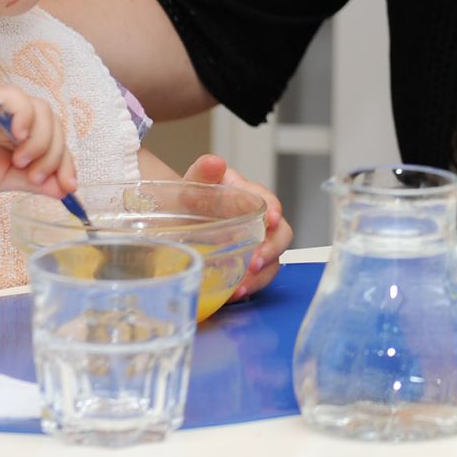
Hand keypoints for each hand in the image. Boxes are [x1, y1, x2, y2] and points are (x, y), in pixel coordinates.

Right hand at [0, 86, 77, 204]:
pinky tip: (19, 137)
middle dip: (55, 154)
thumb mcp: (6, 179)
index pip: (57, 138)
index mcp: (22, 131)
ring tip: (22, 164)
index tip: (69, 187)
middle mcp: (15, 115)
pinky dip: (25, 116)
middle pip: (55, 124)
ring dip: (41, 140)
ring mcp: (0, 107)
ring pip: (42, 111)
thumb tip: (65, 191)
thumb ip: (35, 181)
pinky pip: (16, 98)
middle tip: (37, 177)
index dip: (67, 161)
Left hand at [183, 153, 292, 298]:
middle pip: (281, 234)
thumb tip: (214, 162)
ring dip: (261, 275)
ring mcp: (256, 245)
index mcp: (247, 196)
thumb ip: (203, 172)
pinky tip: (235, 294)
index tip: (272, 220)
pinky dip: (250, 287)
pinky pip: (259, 278)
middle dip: (272, 249)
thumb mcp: (193, 185)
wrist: (175, 224)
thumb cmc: (190, 202)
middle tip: (255, 262)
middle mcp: (258, 222)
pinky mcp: (248, 266)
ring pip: (273, 260)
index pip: (269, 201)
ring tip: (242, 286)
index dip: (274, 210)